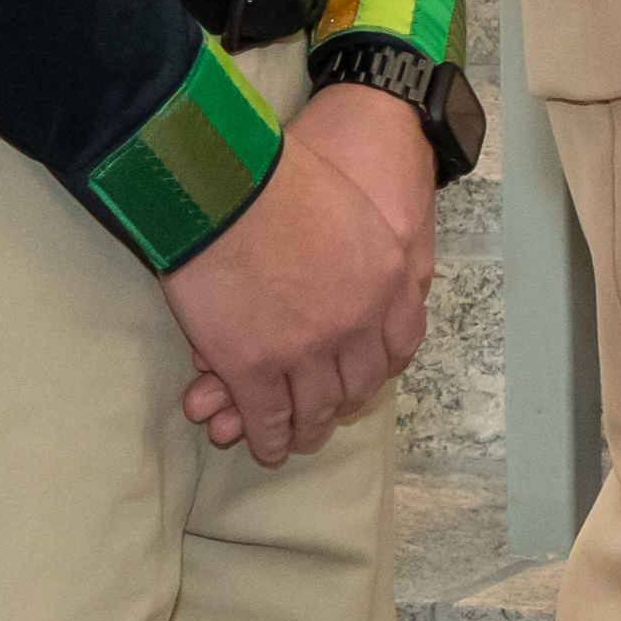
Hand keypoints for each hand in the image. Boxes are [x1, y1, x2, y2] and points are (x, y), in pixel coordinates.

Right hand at [160, 80, 439, 464]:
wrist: (218, 179)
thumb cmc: (272, 172)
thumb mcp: (344, 202)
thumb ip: (353, 242)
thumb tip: (339, 262)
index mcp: (389, 274)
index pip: (401, 340)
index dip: (380, 363)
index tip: (365, 373)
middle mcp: (360, 319)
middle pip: (361, 380)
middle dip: (344, 402)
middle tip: (329, 414)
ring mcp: (308, 349)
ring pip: (316, 407)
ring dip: (307, 429)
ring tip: (298, 439)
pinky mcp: (255, 367)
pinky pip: (268, 417)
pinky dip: (268, 438)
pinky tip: (264, 447)